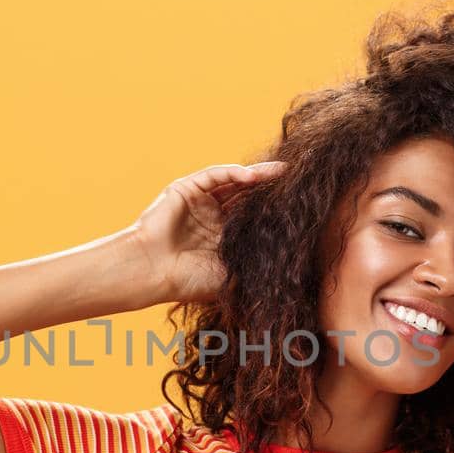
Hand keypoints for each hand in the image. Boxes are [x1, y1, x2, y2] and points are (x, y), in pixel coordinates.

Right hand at [130, 160, 287, 303]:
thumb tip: (294, 260)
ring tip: (282, 172)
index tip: (300, 205)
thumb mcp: (231, 272)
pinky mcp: (185, 189)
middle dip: (270, 187)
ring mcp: (199, 201)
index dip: (274, 209)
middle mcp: (212, 216)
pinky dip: (233, 173)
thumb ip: (254, 260)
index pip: (253, 216)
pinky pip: (214, 175)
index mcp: (223, 237)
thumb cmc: (188, 280)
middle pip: (246, 195)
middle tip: (297, 179)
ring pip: (233, 181)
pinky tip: (252, 176)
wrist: (152, 272)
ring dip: (257, 176)